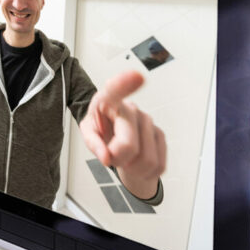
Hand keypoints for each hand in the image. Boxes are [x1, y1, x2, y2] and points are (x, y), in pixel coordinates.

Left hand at [81, 69, 166, 200]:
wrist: (115, 135)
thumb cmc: (100, 129)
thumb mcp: (89, 133)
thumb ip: (94, 144)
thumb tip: (106, 157)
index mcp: (108, 102)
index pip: (114, 93)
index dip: (124, 85)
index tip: (137, 77)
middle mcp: (131, 109)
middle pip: (129, 146)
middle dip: (118, 160)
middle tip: (109, 157)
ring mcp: (148, 121)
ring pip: (146, 160)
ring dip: (132, 168)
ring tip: (122, 157)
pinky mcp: (160, 134)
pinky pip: (158, 165)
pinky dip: (144, 172)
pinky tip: (135, 161)